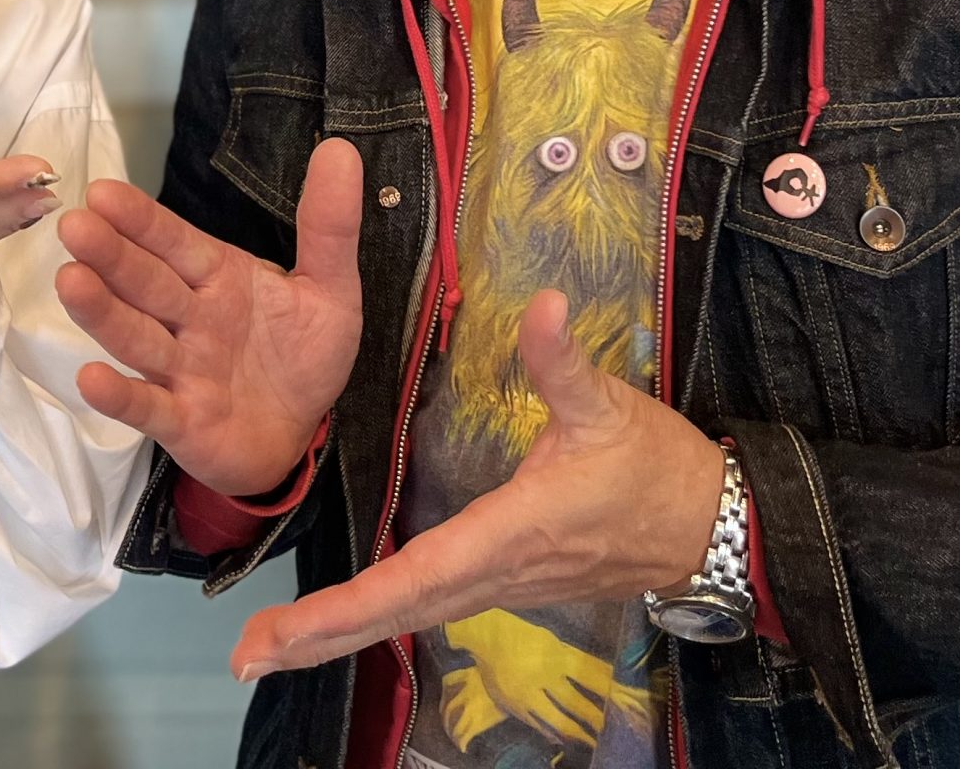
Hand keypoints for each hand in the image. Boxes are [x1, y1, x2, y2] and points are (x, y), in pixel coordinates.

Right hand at [54, 138, 363, 495]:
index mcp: (218, 278)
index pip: (174, 242)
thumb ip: (329, 225)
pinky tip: (91, 377)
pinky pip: (146, 407)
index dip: (141, 219)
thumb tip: (339, 149)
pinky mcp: (180, 422)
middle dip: (110, 255)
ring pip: (136, 336)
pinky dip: (120, 395)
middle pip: (145, 283)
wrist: (302, 436)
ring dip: (102, 312)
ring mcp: (179, 371)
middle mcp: (189, 319)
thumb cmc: (302, 355)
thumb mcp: (331, 288)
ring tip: (70, 281)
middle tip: (74, 225)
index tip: (102, 191)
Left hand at [227, 289, 724, 679]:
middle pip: (395, 613)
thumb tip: (546, 304)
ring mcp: (500, 584)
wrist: (712, 529)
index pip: (411, 577)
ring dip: (342, 629)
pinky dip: (380, 615)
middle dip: (319, 635)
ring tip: (274, 643)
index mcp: (508, 534)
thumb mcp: (611, 408)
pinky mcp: (506, 580)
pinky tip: (345, 616)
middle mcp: (494, 572)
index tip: (282, 633)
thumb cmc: (658, 470)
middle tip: (247, 656)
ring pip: (410, 614)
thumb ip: (565, 361)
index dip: (344, 607)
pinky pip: (430, 604)